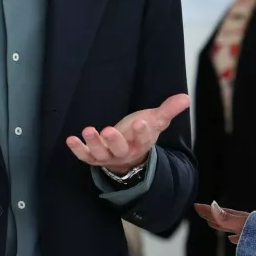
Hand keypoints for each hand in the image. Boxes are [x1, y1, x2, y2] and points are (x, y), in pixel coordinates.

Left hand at [66, 93, 189, 174]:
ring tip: (88, 130)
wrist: (130, 155)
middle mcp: (125, 152)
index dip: (142, 132)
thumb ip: (168, 109)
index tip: (141, 121)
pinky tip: (70, 139)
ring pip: (101, 154)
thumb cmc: (141, 133)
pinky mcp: (95, 157)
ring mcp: (109, 156)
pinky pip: (85, 156)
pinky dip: (77, 149)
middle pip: (120, 150)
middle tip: (108, 131)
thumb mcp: (156, 120)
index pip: (144, 139)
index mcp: (142, 143)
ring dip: (93, 143)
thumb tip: (185, 98)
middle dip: (114, 141)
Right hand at [195, 202, 249, 243]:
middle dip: (211, 215)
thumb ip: (226, 217)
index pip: (218, 213)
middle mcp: (242, 223)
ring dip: (221, 224)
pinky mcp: (254, 241)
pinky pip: (241, 237)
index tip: (196, 206)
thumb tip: (212, 204)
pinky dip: (235, 237)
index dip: (207, 210)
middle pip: (223, 218)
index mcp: (238, 219)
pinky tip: (232, 238)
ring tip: (213, 223)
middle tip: (201, 211)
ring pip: (231, 226)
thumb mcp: (242, 224)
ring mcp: (249, 231)